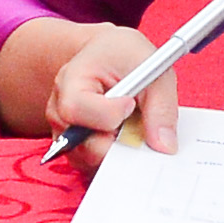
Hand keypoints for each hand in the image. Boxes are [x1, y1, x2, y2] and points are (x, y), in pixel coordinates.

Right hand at [8, 20, 174, 155]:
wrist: (106, 57)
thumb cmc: (122, 56)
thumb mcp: (151, 67)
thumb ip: (161, 107)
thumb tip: (164, 146)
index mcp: (70, 82)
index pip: (79, 110)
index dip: (111, 113)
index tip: (131, 103)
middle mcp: (59, 112)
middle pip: (85, 145)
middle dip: (120, 141)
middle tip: (136, 119)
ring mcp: (64, 135)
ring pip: (91, 161)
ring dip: (118, 149)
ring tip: (128, 121)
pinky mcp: (75, 150)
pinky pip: (94, 167)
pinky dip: (114, 156)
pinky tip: (123, 134)